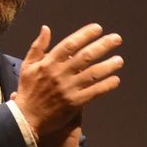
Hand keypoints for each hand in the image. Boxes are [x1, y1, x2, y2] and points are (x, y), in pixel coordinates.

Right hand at [10, 23, 123, 141]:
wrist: (26, 118)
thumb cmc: (28, 90)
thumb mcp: (27, 65)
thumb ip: (38, 46)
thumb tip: (46, 28)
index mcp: (49, 62)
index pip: (70, 44)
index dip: (85, 35)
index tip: (98, 28)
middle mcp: (60, 74)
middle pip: (86, 56)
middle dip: (103, 45)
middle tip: (117, 39)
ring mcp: (68, 88)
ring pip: (93, 74)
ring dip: (108, 66)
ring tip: (120, 60)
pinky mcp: (74, 103)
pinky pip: (94, 92)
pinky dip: (106, 86)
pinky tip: (116, 80)